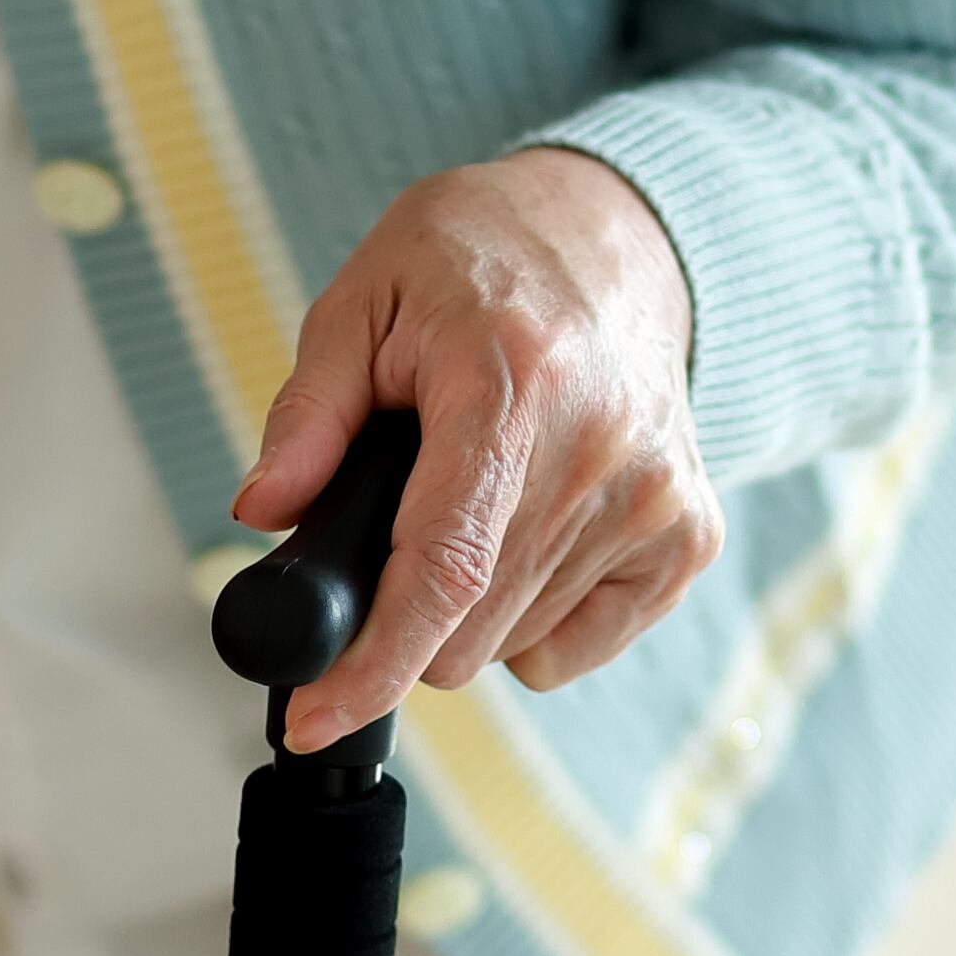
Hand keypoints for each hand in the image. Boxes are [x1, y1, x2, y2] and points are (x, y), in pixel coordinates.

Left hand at [233, 148, 722, 751]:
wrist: (615, 236)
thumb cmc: (479, 263)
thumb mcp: (366, 298)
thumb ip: (311, 412)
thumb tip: (264, 512)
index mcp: (511, 383)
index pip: (443, 566)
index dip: (373, 662)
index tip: (313, 719)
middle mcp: (599, 448)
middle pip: (469, 629)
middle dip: (403, 612)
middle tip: (393, 527)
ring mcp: (656, 498)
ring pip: (515, 646)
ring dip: (469, 607)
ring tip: (476, 497)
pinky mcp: (690, 534)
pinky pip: (575, 644)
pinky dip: (532, 614)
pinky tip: (530, 528)